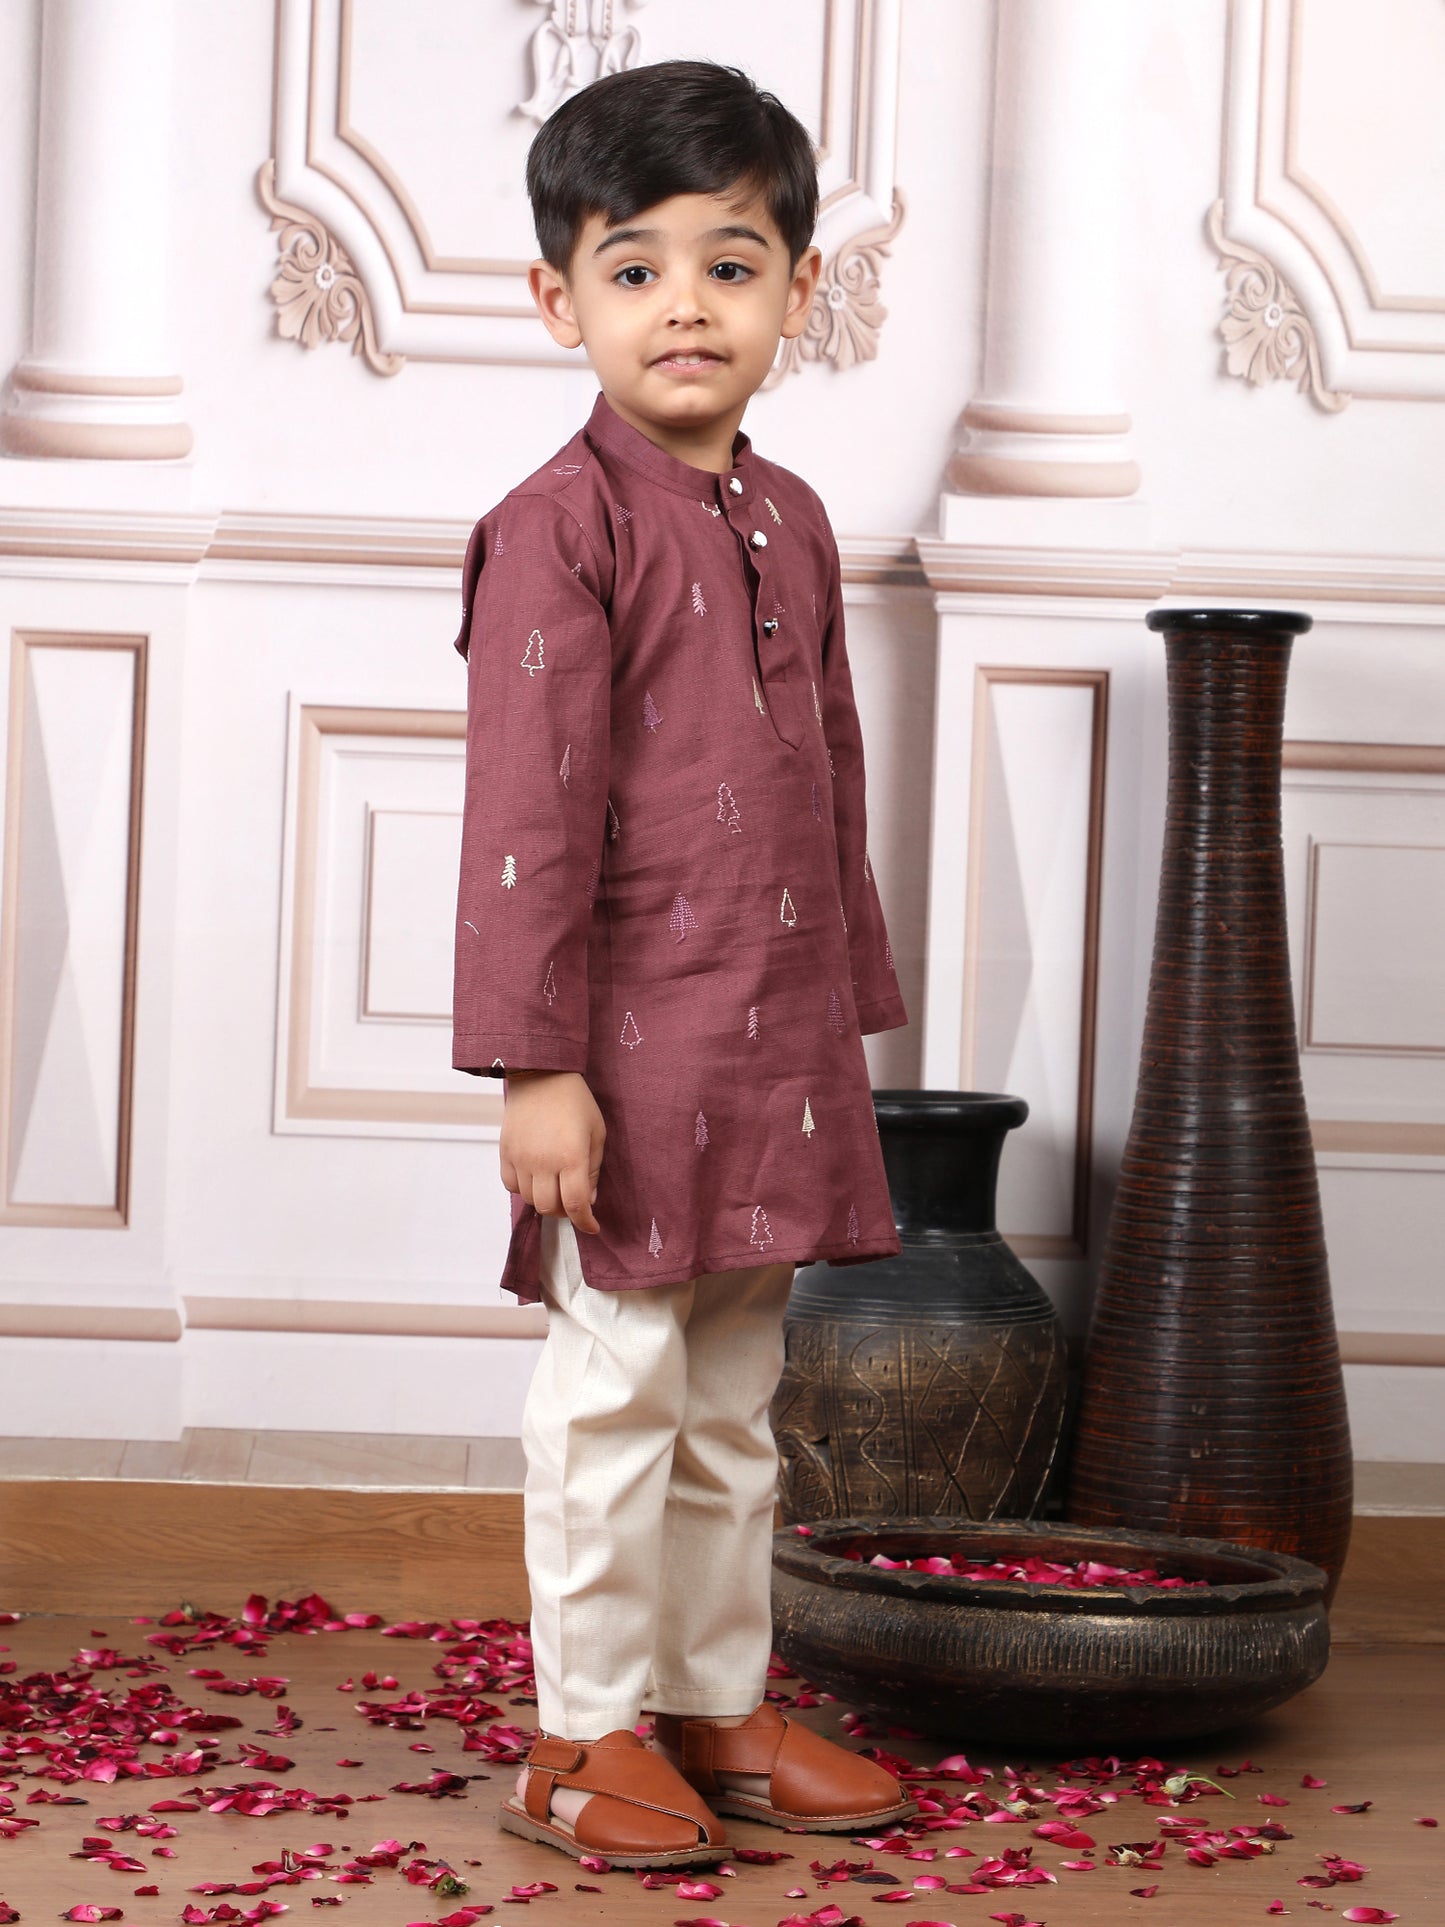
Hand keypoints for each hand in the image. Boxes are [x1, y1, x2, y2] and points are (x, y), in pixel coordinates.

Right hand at [499, 1071, 604, 1235]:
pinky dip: (524, 1189)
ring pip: (530, 1199)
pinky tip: (535, 1177)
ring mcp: (520, 1158)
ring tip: (555, 1186)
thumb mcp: (596, 1133)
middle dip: (565, 1211)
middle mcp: (543, 1162)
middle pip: (550, 1207)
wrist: (541, 1074)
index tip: (592, 1227)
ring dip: (545, 1200)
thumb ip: (594, 1170)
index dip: (585, 1222)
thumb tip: (589, 1200)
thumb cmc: (576, 1102)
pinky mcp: (505, 1152)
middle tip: (573, 1201)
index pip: (575, 1204)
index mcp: (571, 1157)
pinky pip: (511, 1185)